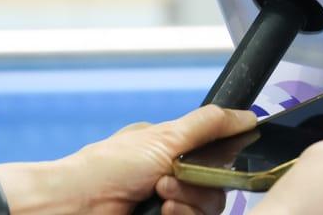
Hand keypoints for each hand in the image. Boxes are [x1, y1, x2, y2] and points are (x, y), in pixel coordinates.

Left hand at [0, 105, 255, 214]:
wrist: (72, 207)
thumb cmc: (105, 168)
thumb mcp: (163, 136)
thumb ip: (209, 124)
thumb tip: (249, 116)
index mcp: (173, 150)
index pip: (218, 154)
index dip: (222, 158)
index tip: (217, 158)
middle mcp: (173, 179)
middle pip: (218, 184)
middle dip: (199, 183)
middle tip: (169, 181)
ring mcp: (168, 206)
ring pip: (210, 206)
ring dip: (190, 202)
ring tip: (161, 199)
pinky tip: (162, 213)